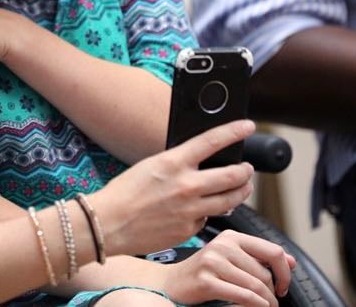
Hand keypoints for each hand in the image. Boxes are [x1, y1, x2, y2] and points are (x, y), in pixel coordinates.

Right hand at [90, 120, 256, 255]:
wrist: (107, 224)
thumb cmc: (123, 193)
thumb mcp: (150, 166)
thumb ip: (177, 164)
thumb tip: (199, 163)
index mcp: (173, 162)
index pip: (212, 141)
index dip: (234, 131)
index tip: (248, 126)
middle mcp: (186, 185)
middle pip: (232, 175)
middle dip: (245, 171)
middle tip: (247, 168)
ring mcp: (190, 210)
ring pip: (230, 200)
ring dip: (241, 192)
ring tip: (242, 188)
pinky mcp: (188, 229)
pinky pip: (207, 219)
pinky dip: (208, 214)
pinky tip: (200, 210)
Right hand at [160, 230, 296, 306]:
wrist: (171, 284)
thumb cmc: (202, 273)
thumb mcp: (230, 259)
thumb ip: (258, 258)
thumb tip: (291, 262)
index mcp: (231, 237)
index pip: (273, 251)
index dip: (285, 272)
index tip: (283, 286)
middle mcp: (222, 245)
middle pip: (265, 273)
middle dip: (273, 293)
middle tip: (272, 303)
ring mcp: (213, 262)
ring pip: (256, 285)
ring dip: (267, 302)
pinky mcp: (206, 280)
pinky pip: (243, 295)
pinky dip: (255, 304)